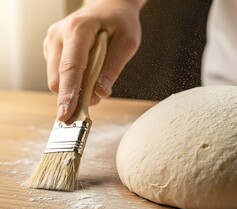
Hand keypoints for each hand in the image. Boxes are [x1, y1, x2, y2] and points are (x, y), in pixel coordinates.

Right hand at [44, 0, 142, 121]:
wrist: (109, 7)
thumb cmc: (121, 22)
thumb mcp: (128, 42)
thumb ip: (114, 67)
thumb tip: (100, 93)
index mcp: (78, 29)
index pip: (70, 67)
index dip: (68, 93)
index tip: (66, 114)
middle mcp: (59, 34)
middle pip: (57, 78)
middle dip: (72, 97)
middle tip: (94, 102)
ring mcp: (52, 41)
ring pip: (56, 79)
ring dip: (74, 89)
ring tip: (96, 82)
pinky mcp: (51, 48)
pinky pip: (59, 74)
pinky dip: (72, 81)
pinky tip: (88, 73)